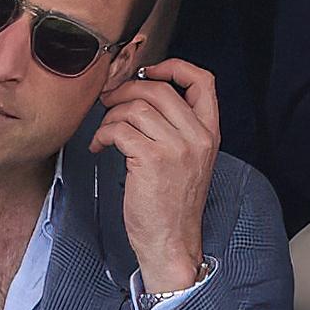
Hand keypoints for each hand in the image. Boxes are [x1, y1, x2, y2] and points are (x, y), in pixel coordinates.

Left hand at [93, 58, 219, 292]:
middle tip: (109, 102)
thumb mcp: (189, 161)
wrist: (172, 242)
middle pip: (158, 89)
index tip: (149, 73)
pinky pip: (120, 129)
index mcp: (209, 133)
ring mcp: (176, 148)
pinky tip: (100, 146)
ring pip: (135, 108)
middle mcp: (197, 137)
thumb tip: (143, 97)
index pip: (203, 81)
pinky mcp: (152, 160)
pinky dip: (103, 134)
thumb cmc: (173, 205)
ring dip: (111, 116)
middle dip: (126, 91)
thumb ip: (177, 128)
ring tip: (105, 133)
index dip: (174, 67)